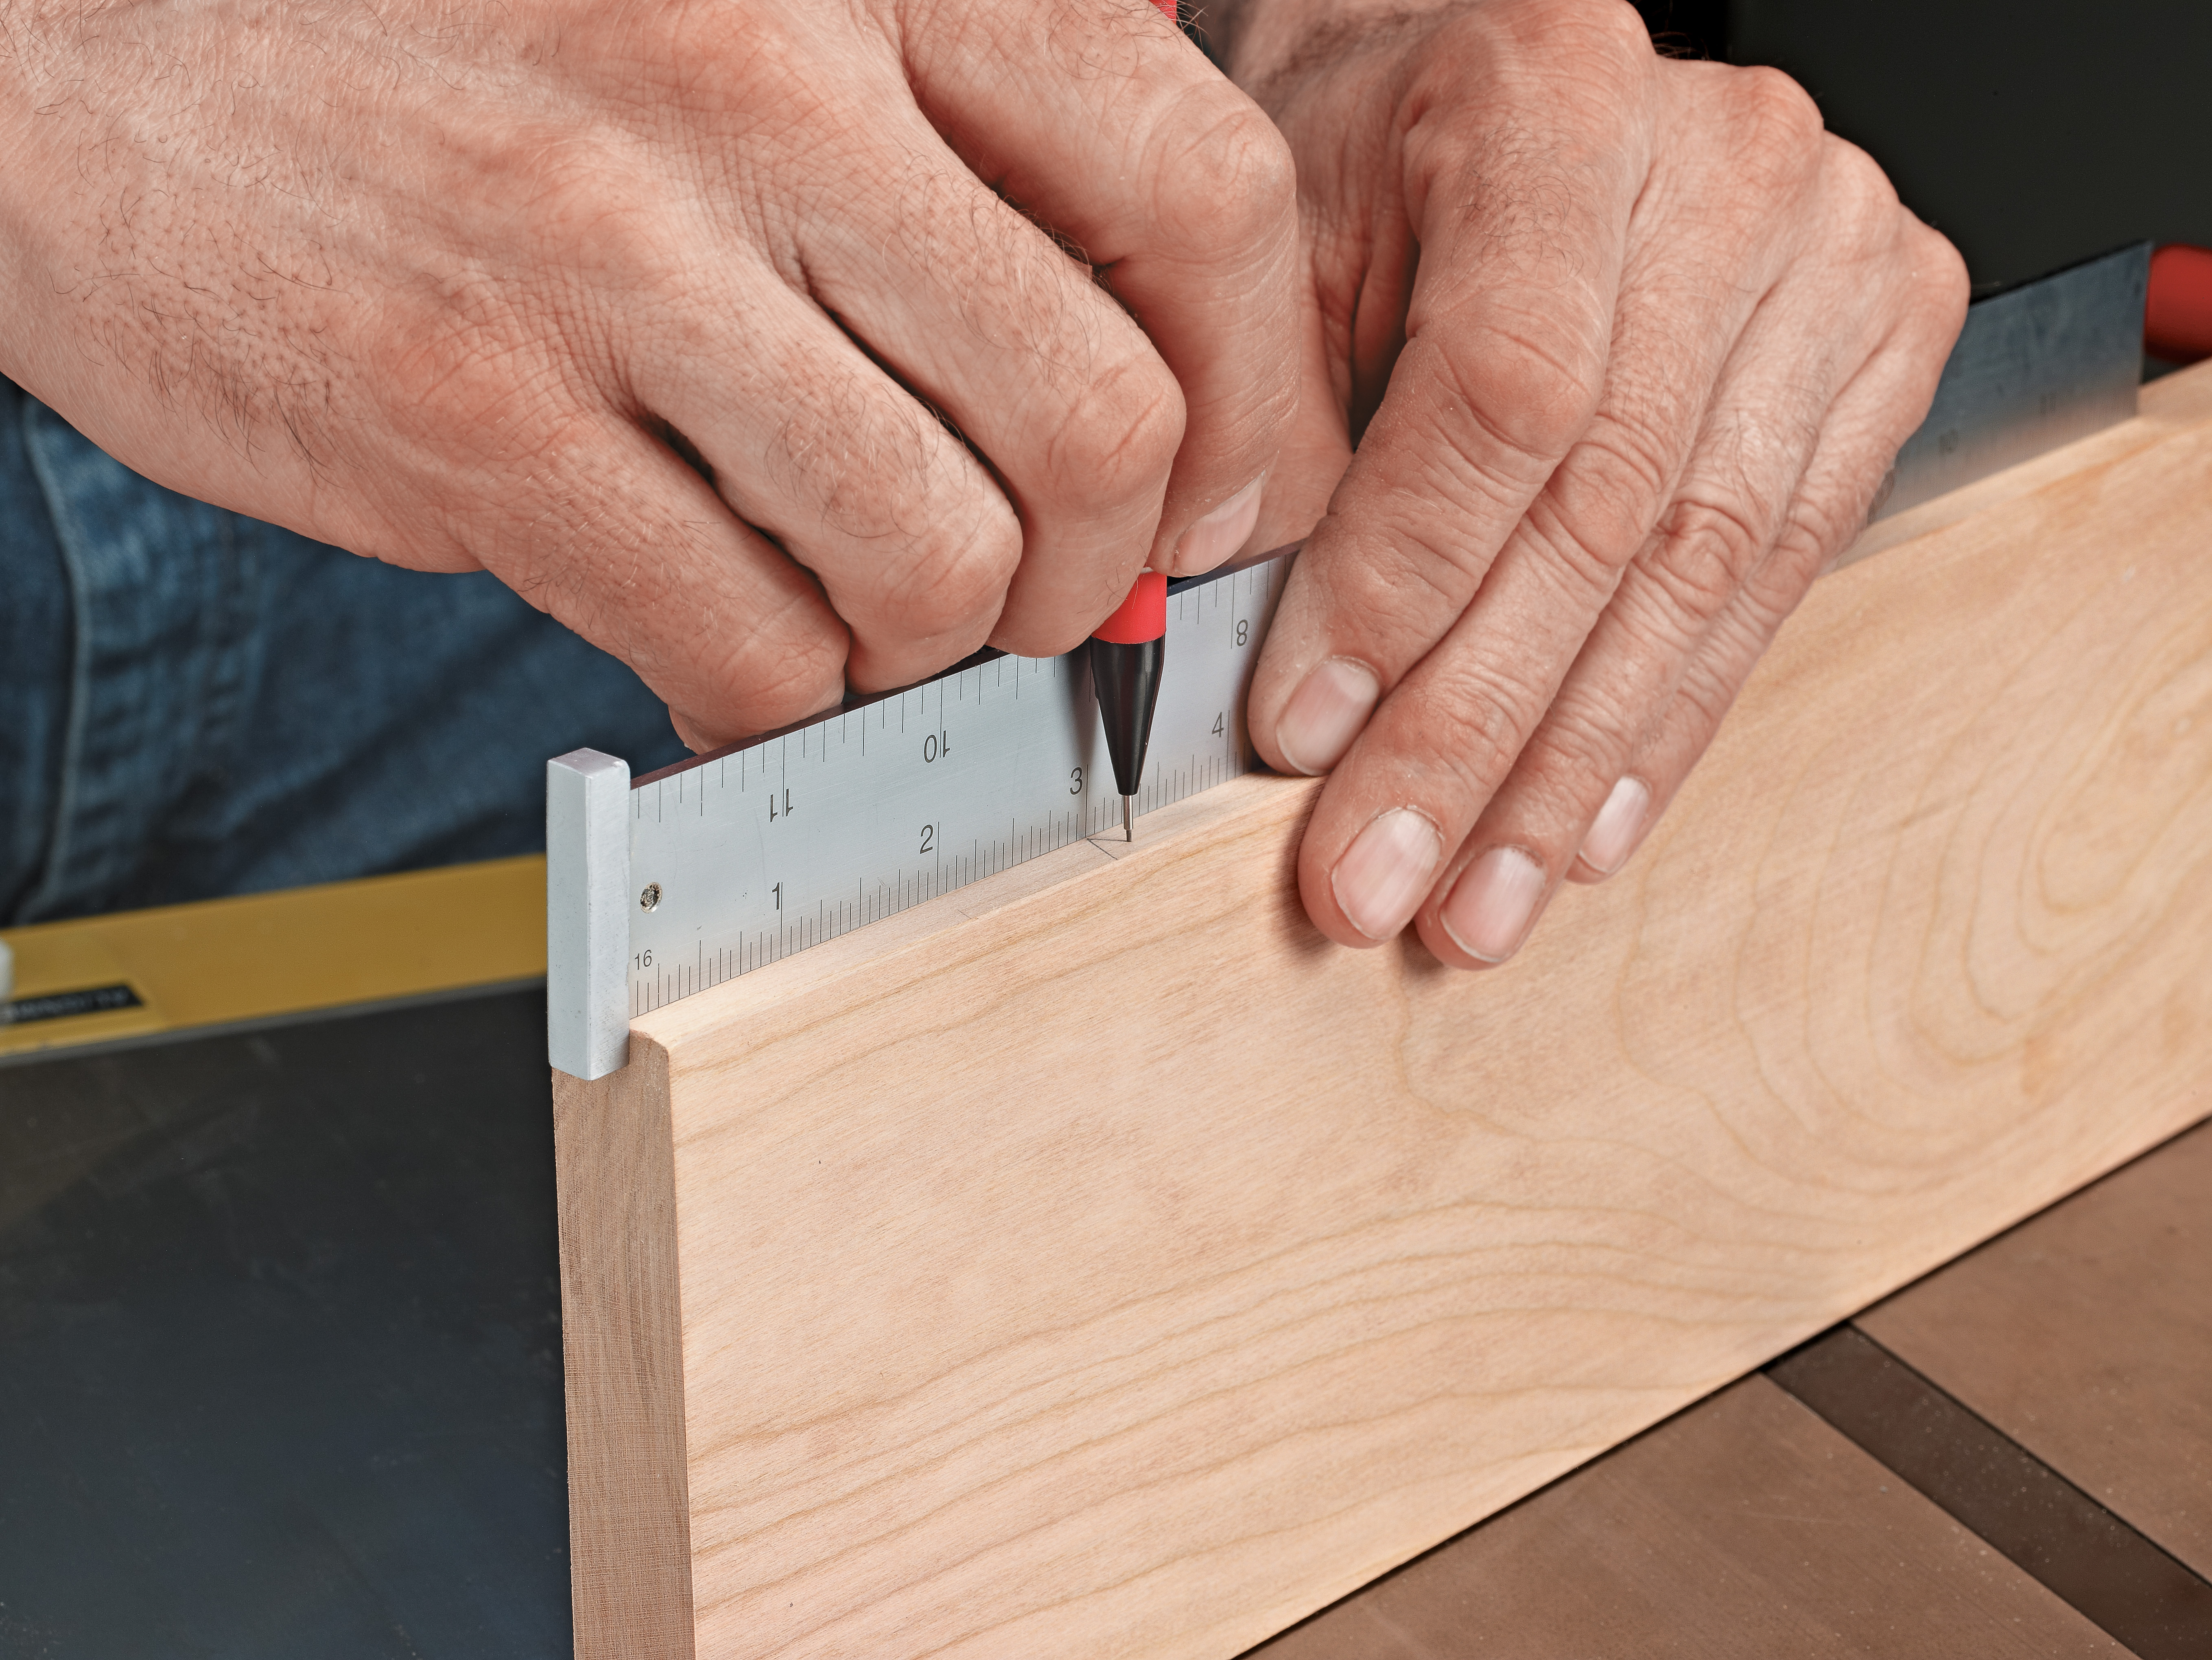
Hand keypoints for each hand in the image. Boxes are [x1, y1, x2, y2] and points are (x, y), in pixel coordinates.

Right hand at [0, 0, 1297, 747]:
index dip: (1257, 395)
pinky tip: (738, 647)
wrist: (89, 46)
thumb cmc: (449, 40)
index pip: (1199, 193)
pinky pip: (744, 642)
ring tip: (868, 620)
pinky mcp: (477, 418)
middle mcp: (761, 80)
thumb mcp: (739, 11)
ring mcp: (611, 252)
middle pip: (1099, 418)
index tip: (1226, 492)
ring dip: (932, 642)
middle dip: (1102, 565)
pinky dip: (778, 691)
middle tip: (1047, 593)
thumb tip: (1134, 396)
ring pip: (934, 560)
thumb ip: (947, 162)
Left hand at [1219, 0, 1967, 964]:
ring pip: (1701, 570)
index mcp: (1557, 95)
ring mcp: (1832, 256)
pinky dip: (1665, 721)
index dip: (1402, 587)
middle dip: (1478, 729)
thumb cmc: (1372, 160)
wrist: (1490, 84)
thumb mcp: (1287, 244)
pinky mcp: (1882, 342)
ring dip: (1572, 766)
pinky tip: (1588, 830)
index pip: (1503, 395)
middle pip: (1609, 508)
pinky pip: (1776, 575)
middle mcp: (1728, 166)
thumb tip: (1263, 668)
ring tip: (1478, 898)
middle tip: (1382, 876)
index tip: (1304, 733)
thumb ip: (1281, 434)